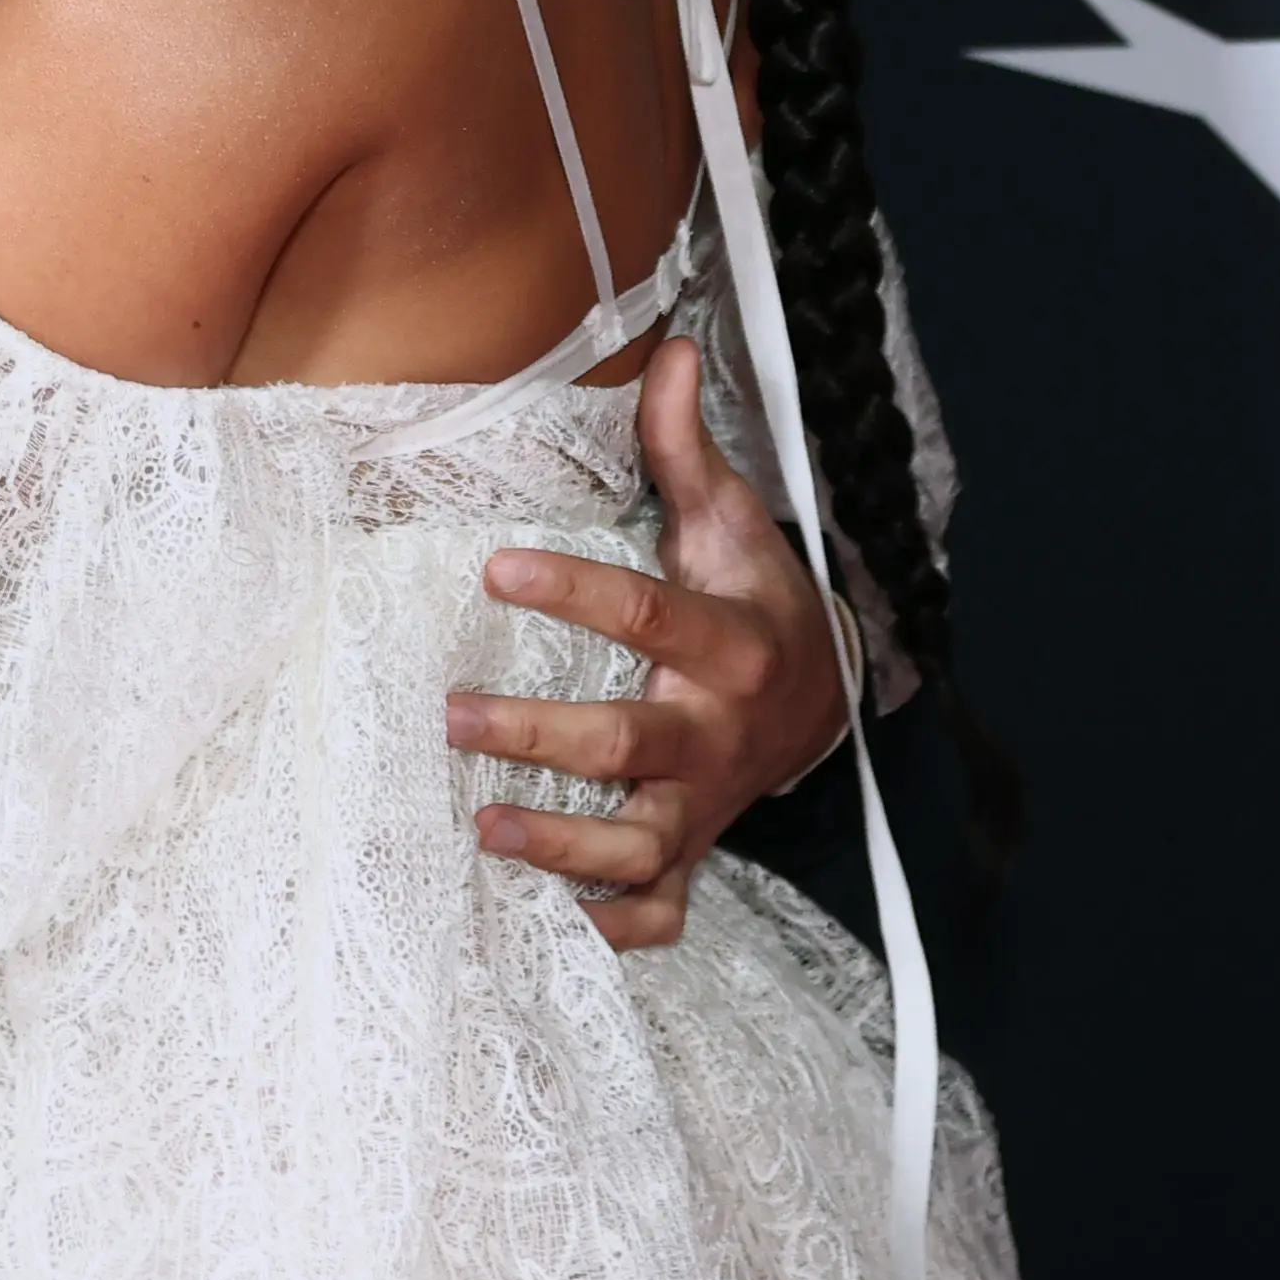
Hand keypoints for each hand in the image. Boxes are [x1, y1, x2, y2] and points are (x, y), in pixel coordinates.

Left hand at [448, 336, 850, 952]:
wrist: (826, 699)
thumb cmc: (754, 596)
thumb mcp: (731, 520)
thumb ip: (685, 447)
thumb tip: (670, 349)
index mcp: (727, 643)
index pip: (645, 613)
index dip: (572, 589)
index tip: (496, 568)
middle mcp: (715, 734)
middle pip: (627, 742)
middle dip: (541, 735)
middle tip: (453, 714)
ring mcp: (704, 804)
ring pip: (637, 842)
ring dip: (562, 844)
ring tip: (482, 827)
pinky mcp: (694, 854)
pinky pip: (659, 912)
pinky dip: (611, 930)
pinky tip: (544, 927)